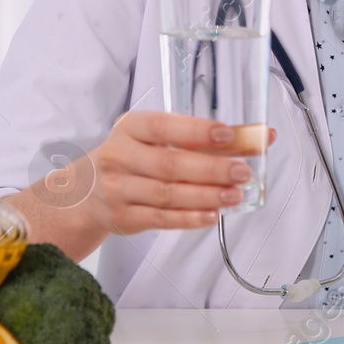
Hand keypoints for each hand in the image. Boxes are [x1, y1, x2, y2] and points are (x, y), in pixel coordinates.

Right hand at [65, 111, 275, 233]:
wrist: (84, 192)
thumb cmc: (132, 158)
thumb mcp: (157, 139)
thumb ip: (205, 138)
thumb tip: (258, 135)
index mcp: (129, 128)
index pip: (163, 125)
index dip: (196, 130)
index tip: (227, 133)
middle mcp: (119, 156)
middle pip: (170, 164)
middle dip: (211, 168)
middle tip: (242, 171)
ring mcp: (118, 189)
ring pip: (168, 194)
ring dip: (205, 195)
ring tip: (234, 194)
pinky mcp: (123, 217)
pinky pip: (161, 218)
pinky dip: (189, 218)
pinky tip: (211, 215)